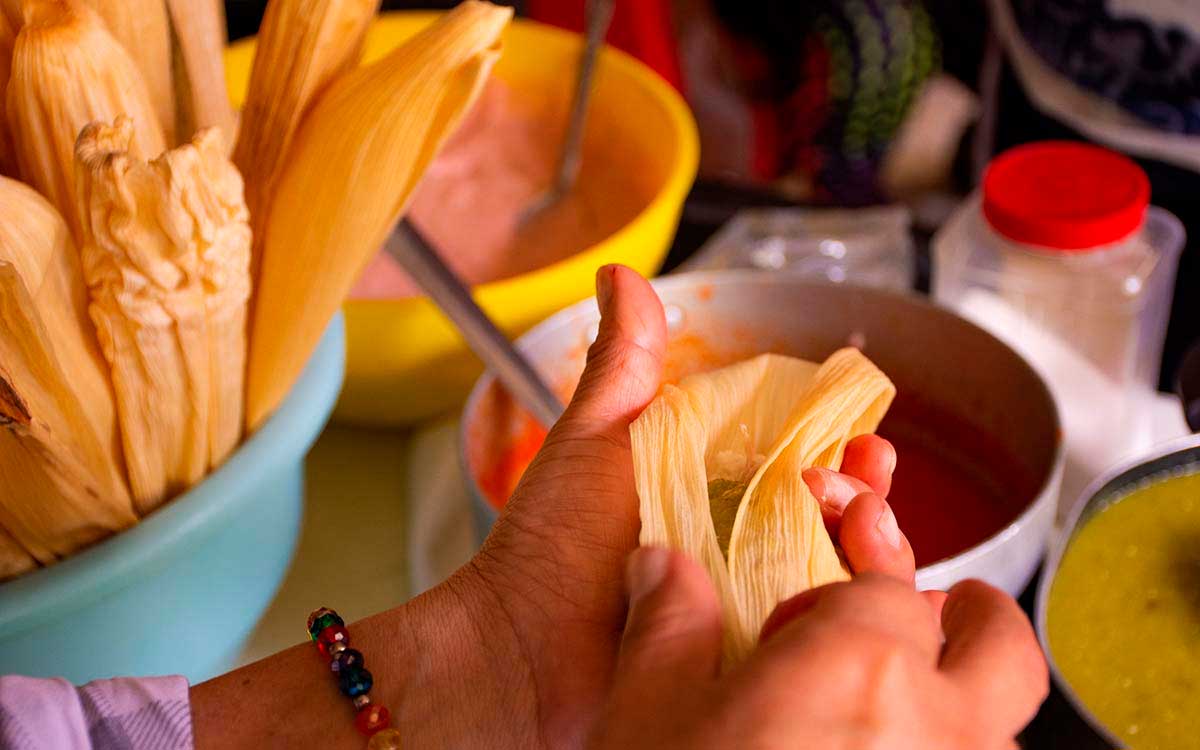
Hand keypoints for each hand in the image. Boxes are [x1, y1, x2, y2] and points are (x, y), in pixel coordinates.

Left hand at [428, 265, 911, 746]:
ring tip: (859, 524)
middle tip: (862, 476)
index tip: (863, 439)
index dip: (843, 448)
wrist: (524, 646)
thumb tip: (621, 273)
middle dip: (866, 496)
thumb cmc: (552, 541)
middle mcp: (736, 545)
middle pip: (832, 518)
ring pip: (833, 575)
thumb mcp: (597, 438)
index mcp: (711, 488)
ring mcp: (744, 605)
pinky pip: (811, 637)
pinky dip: (847, 618)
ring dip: (866, 548)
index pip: (804, 461)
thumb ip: (624, 363)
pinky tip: (869, 599)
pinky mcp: (745, 656)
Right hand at [591, 551, 1046, 749]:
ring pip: (998, 729)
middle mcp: (936, 728)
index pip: (888, 584)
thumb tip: (661, 567)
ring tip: (894, 702)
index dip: (862, 561)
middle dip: (973, 615)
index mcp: (860, 664)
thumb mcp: (650, 716)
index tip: (846, 544)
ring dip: (964, 698)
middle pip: (1000, 648)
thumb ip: (667, 623)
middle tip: (939, 606)